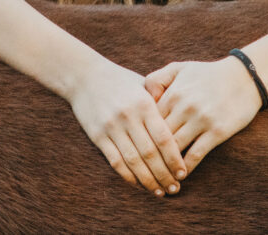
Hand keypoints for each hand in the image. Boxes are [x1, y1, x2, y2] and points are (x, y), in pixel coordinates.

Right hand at [68, 61, 186, 196]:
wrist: (84, 76)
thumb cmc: (120, 81)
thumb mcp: (143, 86)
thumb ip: (160, 104)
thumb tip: (182, 126)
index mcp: (144, 104)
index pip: (163, 137)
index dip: (174, 158)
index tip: (183, 172)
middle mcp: (128, 117)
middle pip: (150, 154)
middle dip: (164, 174)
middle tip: (176, 188)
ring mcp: (111, 128)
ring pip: (133, 162)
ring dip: (149, 180)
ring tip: (161, 191)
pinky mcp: (97, 136)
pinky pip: (116, 162)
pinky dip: (129, 176)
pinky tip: (140, 185)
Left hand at [144, 58, 261, 174]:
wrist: (244, 77)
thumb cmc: (207, 74)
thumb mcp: (179, 68)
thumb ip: (156, 80)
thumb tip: (141, 101)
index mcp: (173, 93)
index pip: (148, 121)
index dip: (141, 137)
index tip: (136, 150)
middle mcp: (184, 107)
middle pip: (158, 138)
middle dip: (150, 155)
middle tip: (143, 171)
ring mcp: (201, 119)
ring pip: (175, 149)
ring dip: (166, 166)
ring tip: (160, 179)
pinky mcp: (217, 131)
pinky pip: (196, 154)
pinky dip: (186, 168)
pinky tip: (181, 176)